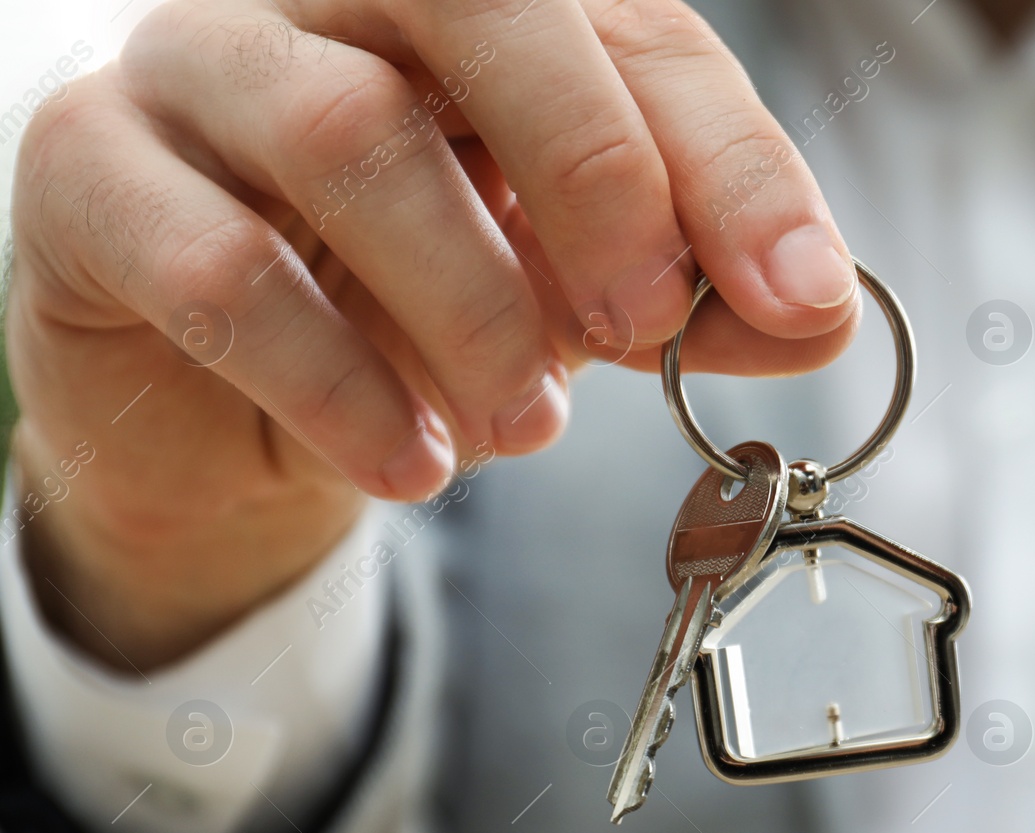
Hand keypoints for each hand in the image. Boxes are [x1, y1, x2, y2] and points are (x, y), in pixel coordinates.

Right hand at [7, 0, 859, 668]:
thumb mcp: (577, 297)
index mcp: (478, 13)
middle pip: (482, 7)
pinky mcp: (94, 176)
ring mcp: (198, 66)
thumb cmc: (412, 315)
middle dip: (596, 175)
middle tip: (646, 323)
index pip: (632, 34)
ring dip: (473, 310)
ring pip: (350, 136)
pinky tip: (411, 461)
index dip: (730, 164)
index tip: (798, 298)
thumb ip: (691, 289)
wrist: (235, 406)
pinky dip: (344, 386)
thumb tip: (816, 309)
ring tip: (525, 421)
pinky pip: (225, 268)